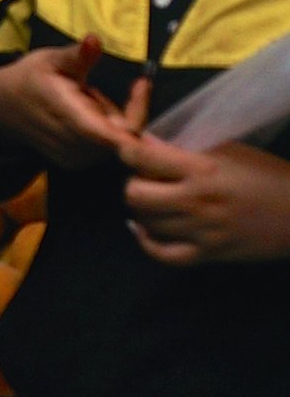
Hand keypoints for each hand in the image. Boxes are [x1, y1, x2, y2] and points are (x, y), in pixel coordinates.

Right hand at [0, 37, 140, 168]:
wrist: (2, 109)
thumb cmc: (30, 79)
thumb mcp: (51, 59)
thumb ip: (77, 55)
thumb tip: (93, 40)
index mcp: (68, 117)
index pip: (115, 133)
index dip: (137, 114)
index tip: (141, 83)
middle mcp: (74, 145)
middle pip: (124, 137)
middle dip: (127, 110)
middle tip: (108, 87)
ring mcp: (75, 159)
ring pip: (118, 144)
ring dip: (115, 121)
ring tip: (89, 99)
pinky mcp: (77, 164)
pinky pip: (108, 150)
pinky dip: (108, 131)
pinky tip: (89, 115)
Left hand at [118, 134, 289, 267]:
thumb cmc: (268, 175)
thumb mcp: (230, 150)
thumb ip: (188, 147)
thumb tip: (146, 141)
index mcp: (202, 168)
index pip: (141, 158)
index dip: (127, 152)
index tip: (130, 150)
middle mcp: (197, 200)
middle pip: (135, 194)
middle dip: (134, 183)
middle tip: (146, 179)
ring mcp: (202, 231)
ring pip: (146, 223)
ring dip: (142, 210)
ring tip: (154, 200)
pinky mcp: (209, 254)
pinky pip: (163, 255)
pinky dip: (148, 243)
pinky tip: (145, 230)